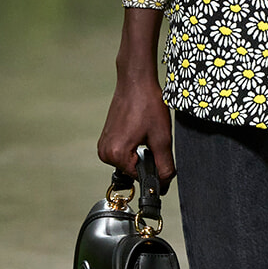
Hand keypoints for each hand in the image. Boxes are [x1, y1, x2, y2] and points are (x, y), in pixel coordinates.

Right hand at [97, 7, 174, 189]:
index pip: (140, 177)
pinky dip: (134, 147)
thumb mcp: (161, 138)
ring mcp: (103, 146)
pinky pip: (123, 153)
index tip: (161, 155)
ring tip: (145, 131)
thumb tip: (164, 186)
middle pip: (134, 171)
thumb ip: (165, 166)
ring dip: (141, 153)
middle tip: (152, 137)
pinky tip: (139, 130)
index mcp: (116, 154)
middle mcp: (104, 153)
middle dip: (147, 160)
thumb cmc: (148, 105)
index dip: (155, 170)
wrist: (136, 82)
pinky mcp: (105, 139)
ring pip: (129, 162)